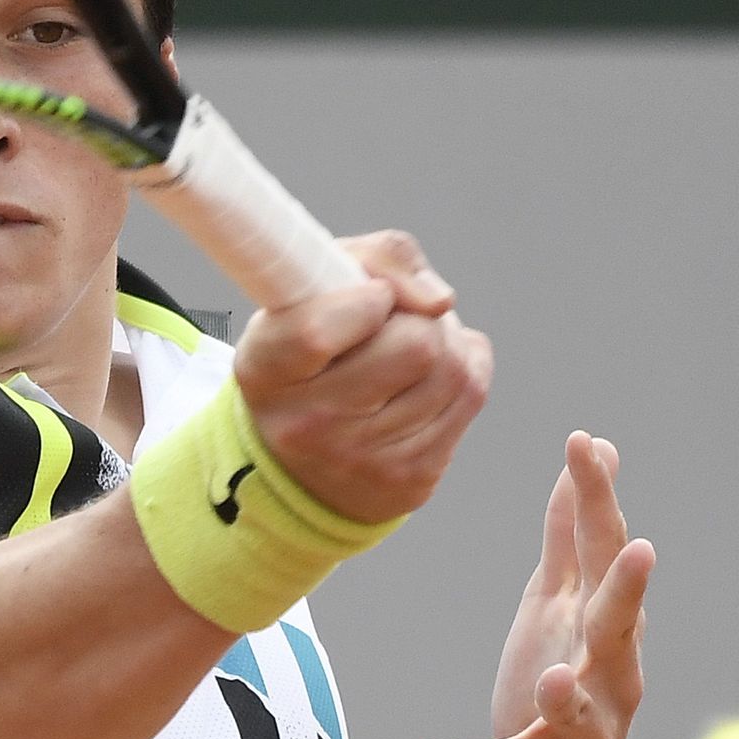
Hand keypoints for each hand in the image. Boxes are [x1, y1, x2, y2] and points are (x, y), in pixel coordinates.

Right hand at [233, 229, 493, 524]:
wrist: (308, 460)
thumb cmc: (316, 354)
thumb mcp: (316, 292)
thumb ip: (376, 260)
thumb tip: (439, 299)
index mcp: (266, 370)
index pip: (318, 332)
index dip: (370, 299)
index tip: (375, 295)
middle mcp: (307, 424)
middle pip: (415, 346)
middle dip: (420, 319)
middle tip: (399, 322)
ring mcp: (362, 459)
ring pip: (454, 368)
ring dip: (447, 342)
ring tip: (414, 349)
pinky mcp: (411, 478)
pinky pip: (471, 394)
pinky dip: (464, 370)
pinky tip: (431, 377)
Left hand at [418, 432, 653, 738]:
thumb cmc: (555, 691)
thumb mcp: (558, 608)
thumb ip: (572, 536)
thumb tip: (596, 452)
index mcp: (603, 629)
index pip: (605, 555)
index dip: (599, 501)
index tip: (585, 442)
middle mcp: (608, 680)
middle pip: (620, 630)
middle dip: (628, 592)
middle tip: (642, 550)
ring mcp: (582, 736)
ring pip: (581, 714)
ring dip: (567, 697)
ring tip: (554, 677)